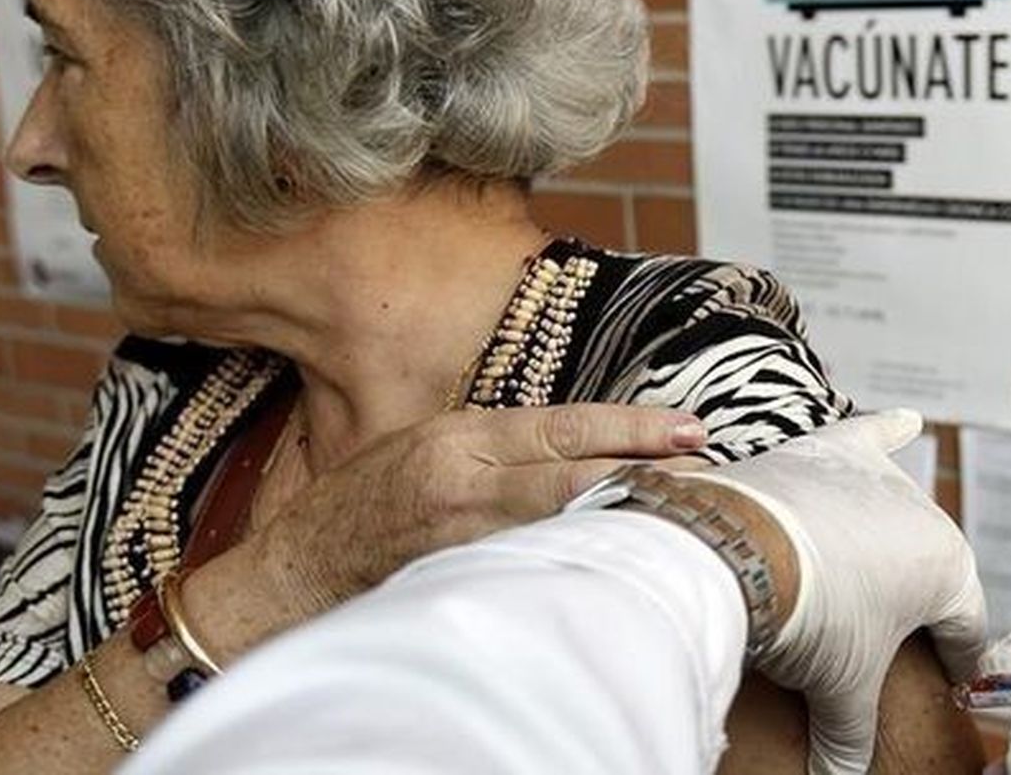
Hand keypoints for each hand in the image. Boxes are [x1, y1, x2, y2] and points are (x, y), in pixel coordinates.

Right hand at [252, 404, 705, 623]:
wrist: (302, 565)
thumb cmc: (368, 498)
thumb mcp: (431, 441)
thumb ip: (501, 441)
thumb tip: (581, 440)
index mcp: (462, 437)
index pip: (565, 426)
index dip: (632, 428)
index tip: (688, 428)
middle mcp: (468, 486)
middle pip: (578, 479)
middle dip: (648, 475)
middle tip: (708, 474)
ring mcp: (467, 541)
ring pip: (565, 527)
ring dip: (625, 520)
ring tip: (683, 515)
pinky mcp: (464, 583)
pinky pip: (536, 569)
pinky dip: (582, 562)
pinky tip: (621, 562)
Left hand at [698, 410, 987, 774]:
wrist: (742, 551)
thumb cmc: (808, 616)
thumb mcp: (838, 689)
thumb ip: (850, 737)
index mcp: (946, 568)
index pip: (963, 625)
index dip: (956, 661)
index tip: (953, 684)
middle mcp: (923, 513)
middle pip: (926, 567)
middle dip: (911, 601)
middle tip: (884, 634)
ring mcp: (873, 478)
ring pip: (895, 509)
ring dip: (890, 532)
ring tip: (884, 557)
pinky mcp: (827, 451)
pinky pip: (869, 436)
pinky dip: (886, 430)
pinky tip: (904, 420)